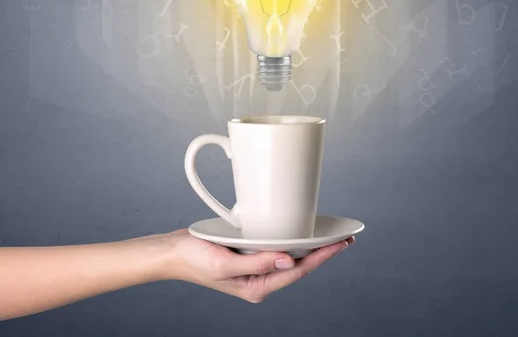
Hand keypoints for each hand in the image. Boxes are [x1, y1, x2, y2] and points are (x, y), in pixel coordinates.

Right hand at [165, 229, 355, 302]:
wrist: (174, 252)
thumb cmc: (195, 260)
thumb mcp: (226, 264)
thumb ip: (258, 264)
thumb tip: (289, 261)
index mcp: (257, 287)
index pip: (297, 272)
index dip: (322, 258)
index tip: (340, 245)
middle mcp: (259, 279)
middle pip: (298, 266)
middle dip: (321, 253)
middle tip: (343, 239)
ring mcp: (255, 268)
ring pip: (289, 257)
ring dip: (308, 247)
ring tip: (329, 236)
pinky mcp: (250, 256)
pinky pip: (276, 249)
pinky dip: (290, 240)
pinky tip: (299, 231)